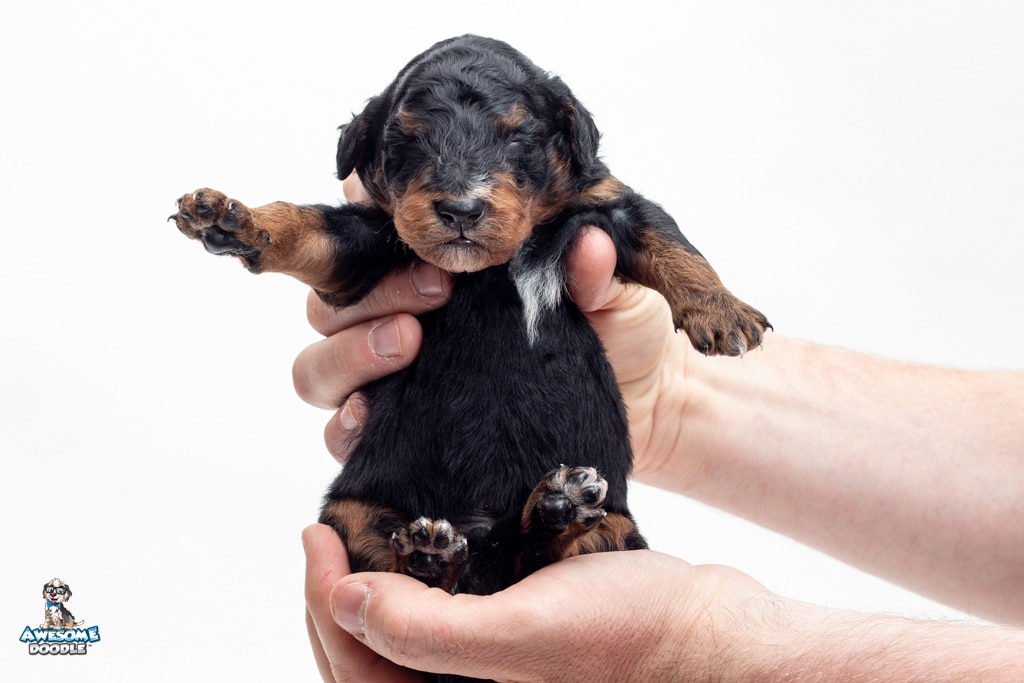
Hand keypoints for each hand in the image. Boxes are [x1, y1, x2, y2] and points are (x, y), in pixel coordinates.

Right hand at [292, 194, 692, 479]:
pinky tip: (373, 417)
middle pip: (333, 298)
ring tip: (408, 346)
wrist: (644, 406)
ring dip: (349, 354)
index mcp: (439, 262)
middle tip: (434, 295)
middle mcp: (402, 312)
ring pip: (319, 361)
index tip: (419, 233)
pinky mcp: (399, 430)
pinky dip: (345, 423)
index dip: (366, 219)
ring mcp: (393, 373)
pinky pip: (338, 429)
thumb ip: (596, 268)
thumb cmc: (620, 330)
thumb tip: (587, 242)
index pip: (368, 227)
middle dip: (371, 293)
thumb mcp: (617, 292)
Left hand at [302, 523, 770, 681]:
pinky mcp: (509, 644)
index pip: (353, 670)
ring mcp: (486, 678)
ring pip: (398, 640)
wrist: (709, 629)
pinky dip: (413, 585)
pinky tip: (416, 542)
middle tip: (325, 530)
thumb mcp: (527, 637)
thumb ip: (428, 632)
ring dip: (368, 590)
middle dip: (332, 597)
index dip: (320, 599)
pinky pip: (439, 621)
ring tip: (356, 533)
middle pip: (365, 660)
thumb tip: (345, 598)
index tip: (317, 534)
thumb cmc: (634, 640)